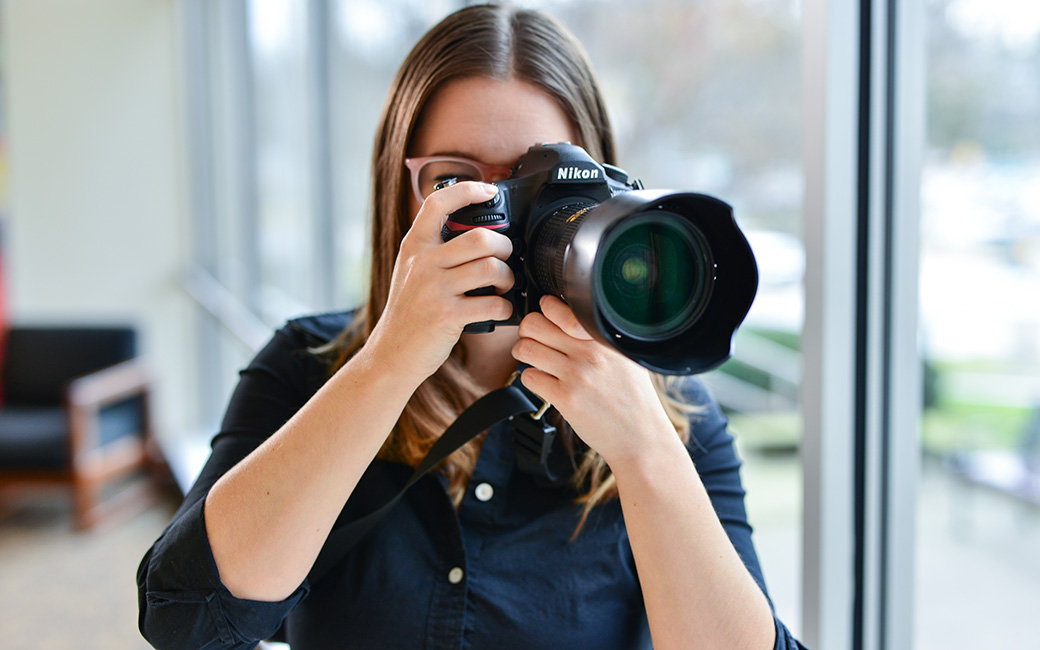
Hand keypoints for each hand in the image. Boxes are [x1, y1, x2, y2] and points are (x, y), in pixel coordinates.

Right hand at [366, 182, 513, 383]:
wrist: (391, 354)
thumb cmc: (409, 313)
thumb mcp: (411, 272)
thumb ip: (434, 250)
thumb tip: (477, 234)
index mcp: (414, 247)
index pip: (437, 203)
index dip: (467, 190)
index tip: (488, 189)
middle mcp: (422, 263)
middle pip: (480, 237)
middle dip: (504, 247)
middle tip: (505, 259)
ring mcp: (434, 289)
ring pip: (490, 267)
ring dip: (507, 277)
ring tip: (504, 285)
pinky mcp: (447, 316)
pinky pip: (492, 303)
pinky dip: (504, 307)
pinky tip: (499, 309)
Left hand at [511, 295, 675, 466]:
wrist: (640, 436)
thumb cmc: (634, 398)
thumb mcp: (626, 358)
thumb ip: (600, 338)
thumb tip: (570, 321)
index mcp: (602, 337)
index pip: (557, 308)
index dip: (545, 312)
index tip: (546, 320)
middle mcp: (589, 352)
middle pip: (534, 325)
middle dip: (527, 332)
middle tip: (533, 341)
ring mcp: (575, 375)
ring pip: (525, 349)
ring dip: (523, 354)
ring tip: (534, 361)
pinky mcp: (565, 398)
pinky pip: (529, 377)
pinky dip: (531, 378)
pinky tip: (544, 383)